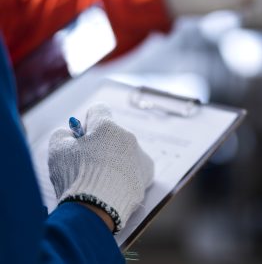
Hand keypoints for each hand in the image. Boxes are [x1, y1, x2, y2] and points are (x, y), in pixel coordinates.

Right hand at [48, 104, 153, 232]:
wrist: (97, 208)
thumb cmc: (75, 176)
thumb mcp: (58, 149)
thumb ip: (64, 134)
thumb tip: (73, 134)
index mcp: (107, 126)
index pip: (99, 110)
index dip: (87, 123)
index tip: (82, 136)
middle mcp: (128, 137)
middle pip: (113, 133)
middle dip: (101, 144)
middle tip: (88, 163)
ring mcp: (140, 156)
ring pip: (125, 151)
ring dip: (115, 159)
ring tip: (102, 179)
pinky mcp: (147, 175)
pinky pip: (135, 168)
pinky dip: (126, 174)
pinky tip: (114, 185)